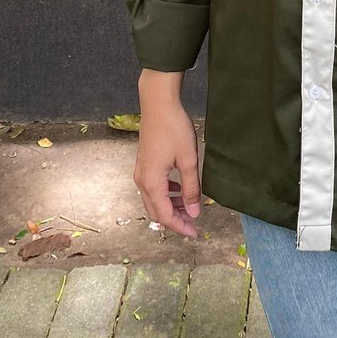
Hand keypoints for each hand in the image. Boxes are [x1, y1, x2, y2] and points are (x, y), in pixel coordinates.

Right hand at [133, 71, 202, 238]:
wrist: (158, 103)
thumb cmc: (174, 128)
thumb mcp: (188, 159)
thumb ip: (191, 188)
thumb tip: (194, 213)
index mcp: (151, 183)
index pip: (165, 216)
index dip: (180, 227)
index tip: (196, 233)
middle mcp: (141, 181)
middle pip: (156, 212)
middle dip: (174, 220)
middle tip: (193, 225)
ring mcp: (140, 172)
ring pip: (153, 201)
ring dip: (170, 207)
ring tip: (189, 207)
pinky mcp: (143, 164)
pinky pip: (152, 188)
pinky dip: (166, 194)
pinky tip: (179, 189)